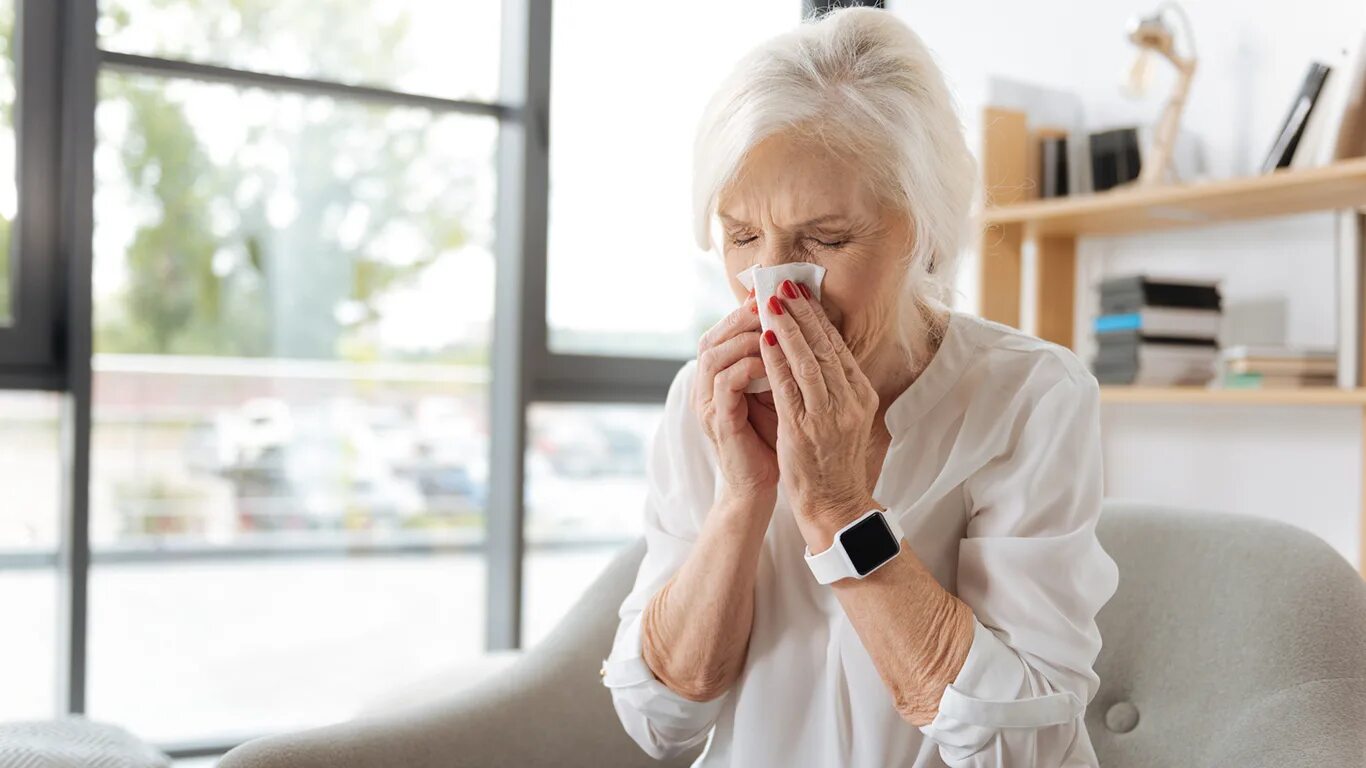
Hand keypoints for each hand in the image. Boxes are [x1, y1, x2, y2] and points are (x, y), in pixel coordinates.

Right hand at [694, 293, 779, 503]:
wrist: (761, 485)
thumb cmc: (771, 437)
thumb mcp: (774, 392)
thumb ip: (774, 362)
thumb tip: (796, 323)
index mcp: (717, 377)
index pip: (722, 332)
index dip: (743, 312)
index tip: (772, 296)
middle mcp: (705, 387)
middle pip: (712, 337)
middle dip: (742, 318)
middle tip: (771, 305)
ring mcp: (707, 404)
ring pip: (714, 355)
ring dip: (744, 339)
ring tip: (773, 330)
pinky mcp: (717, 421)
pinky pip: (725, 384)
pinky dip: (747, 368)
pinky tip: (771, 363)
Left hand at [757, 280, 879, 530]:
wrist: (835, 505)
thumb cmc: (833, 461)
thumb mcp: (843, 418)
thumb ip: (833, 387)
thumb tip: (816, 350)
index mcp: (861, 396)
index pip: (838, 346)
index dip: (818, 317)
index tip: (801, 293)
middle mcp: (850, 402)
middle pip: (825, 346)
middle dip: (802, 313)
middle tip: (783, 286)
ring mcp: (829, 416)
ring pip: (808, 361)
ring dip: (787, 329)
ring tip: (770, 304)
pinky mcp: (805, 430)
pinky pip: (788, 387)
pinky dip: (776, 360)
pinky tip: (765, 340)